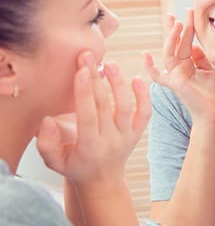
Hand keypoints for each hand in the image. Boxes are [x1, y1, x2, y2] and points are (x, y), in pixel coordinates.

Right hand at [36, 51, 150, 191]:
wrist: (102, 179)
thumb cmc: (75, 166)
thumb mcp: (54, 161)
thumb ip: (46, 143)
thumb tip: (46, 120)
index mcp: (89, 148)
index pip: (88, 117)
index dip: (84, 93)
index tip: (80, 71)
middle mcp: (111, 141)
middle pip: (104, 106)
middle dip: (95, 79)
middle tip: (88, 57)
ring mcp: (127, 136)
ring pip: (126, 107)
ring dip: (119, 84)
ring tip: (110, 64)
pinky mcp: (137, 132)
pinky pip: (145, 113)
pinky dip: (144, 96)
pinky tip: (137, 79)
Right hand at [144, 9, 214, 122]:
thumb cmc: (214, 94)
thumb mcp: (209, 70)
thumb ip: (201, 58)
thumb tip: (194, 46)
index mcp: (188, 64)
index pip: (186, 42)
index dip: (187, 27)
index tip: (189, 12)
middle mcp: (179, 68)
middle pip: (176, 44)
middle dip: (178, 27)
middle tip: (181, 12)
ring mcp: (175, 75)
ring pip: (170, 52)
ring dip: (172, 38)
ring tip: (177, 23)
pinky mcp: (175, 83)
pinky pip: (158, 76)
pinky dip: (150, 67)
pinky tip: (145, 55)